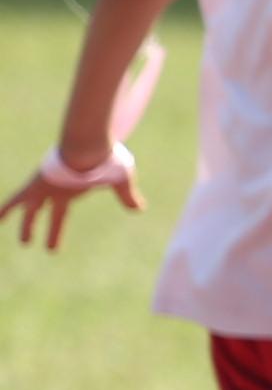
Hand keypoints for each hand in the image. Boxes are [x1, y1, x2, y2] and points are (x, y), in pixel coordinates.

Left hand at [5, 150, 140, 251]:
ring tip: (20, 240)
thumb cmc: (106, 160)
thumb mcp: (120, 180)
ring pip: (27, 208)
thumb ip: (126, 196)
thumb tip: (139, 209)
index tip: (51, 244)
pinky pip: (16, 200)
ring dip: (24, 225)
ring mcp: (43, 186)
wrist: (90, 145)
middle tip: (27, 242)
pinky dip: (5, 209)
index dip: (54, 228)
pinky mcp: (37, 184)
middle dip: (33, 226)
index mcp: (69, 190)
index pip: (58, 213)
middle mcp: (53, 189)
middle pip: (39, 211)